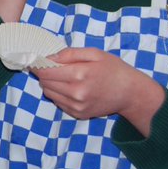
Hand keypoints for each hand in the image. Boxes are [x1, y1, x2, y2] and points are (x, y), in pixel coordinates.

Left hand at [34, 47, 165, 133]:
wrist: (131, 93)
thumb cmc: (114, 69)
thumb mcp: (94, 53)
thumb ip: (69, 54)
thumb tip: (49, 58)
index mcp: (79, 74)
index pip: (46, 71)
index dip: (38, 65)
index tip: (36, 61)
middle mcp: (76, 93)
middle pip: (45, 83)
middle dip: (44, 74)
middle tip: (50, 67)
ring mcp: (77, 106)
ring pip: (49, 93)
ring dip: (50, 84)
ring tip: (62, 77)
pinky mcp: (79, 114)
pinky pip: (58, 103)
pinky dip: (58, 94)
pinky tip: (70, 88)